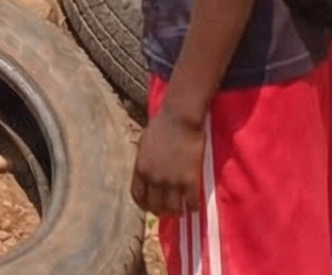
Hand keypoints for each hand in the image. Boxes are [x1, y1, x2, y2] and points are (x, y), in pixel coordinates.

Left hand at [130, 102, 204, 217]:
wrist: (180, 119)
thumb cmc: (161, 126)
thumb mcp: (144, 144)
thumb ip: (144, 162)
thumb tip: (146, 176)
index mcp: (140, 168)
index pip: (137, 196)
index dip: (144, 205)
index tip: (150, 206)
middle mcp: (154, 178)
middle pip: (155, 207)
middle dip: (161, 211)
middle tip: (168, 210)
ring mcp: (172, 181)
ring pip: (173, 210)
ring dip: (177, 212)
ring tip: (181, 209)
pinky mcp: (190, 181)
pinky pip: (191, 204)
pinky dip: (192, 207)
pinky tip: (193, 203)